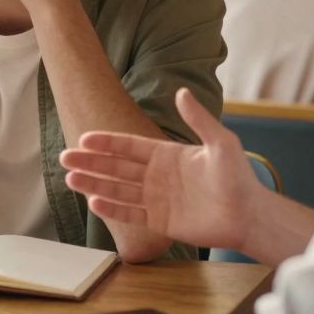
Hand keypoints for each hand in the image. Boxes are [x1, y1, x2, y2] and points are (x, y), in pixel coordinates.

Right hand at [59, 89, 260, 250]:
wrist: (248, 215)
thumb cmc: (238, 177)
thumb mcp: (220, 143)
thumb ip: (198, 119)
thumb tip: (181, 92)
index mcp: (166, 154)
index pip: (129, 146)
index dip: (106, 142)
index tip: (84, 138)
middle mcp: (156, 175)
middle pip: (116, 167)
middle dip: (90, 163)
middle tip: (65, 158)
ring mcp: (156, 199)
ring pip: (117, 190)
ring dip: (94, 184)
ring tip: (70, 179)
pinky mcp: (160, 221)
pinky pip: (130, 214)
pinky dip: (112, 209)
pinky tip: (93, 202)